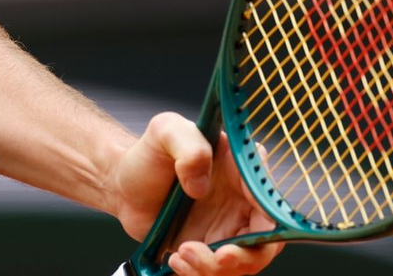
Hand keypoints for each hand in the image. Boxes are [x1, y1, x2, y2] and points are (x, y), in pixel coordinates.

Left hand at [112, 113, 282, 274]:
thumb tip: (201, 184)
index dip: (264, 230)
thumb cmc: (147, 154)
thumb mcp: (165, 131)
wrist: (122, 184)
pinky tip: (176, 260)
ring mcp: (227, 229)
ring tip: (182, 254)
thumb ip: (189, 145)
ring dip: (213, 269)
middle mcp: (240, 202)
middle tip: (215, 258)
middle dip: (242, 260)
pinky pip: (218, 273)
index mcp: (239, 170)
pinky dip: (200, 274)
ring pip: (241, 264)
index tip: (236, 242)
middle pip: (264, 243)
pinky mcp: (211, 250)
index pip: (270, 204)